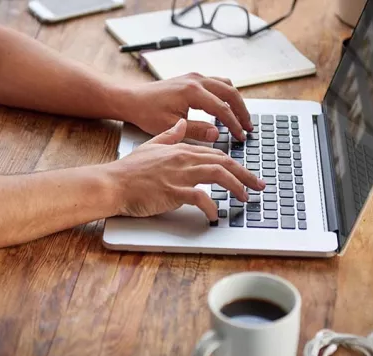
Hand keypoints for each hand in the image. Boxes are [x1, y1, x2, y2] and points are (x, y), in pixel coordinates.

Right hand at [106, 119, 264, 220]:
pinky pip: (200, 198)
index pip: (216, 154)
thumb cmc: (130, 169)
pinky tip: (214, 214)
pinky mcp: (173, 192)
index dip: (235, 164)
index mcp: (181, 149)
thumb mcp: (152, 145)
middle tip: (259, 186)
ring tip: (246, 198)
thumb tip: (182, 124)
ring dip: (236, 187)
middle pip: (223, 163)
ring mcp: (179, 175)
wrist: (113, 182)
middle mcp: (184, 159)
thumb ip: (170, 135)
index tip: (247, 173)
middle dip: (246, 174)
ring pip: (217, 176)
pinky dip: (211, 207)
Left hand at [120, 73, 252, 142]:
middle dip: (242, 111)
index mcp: (192, 91)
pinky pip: (217, 83)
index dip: (234, 124)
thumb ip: (196, 130)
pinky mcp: (191, 79)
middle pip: (230, 93)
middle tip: (249, 128)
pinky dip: (226, 95)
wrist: (132, 99)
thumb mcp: (171, 126)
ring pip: (225, 85)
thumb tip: (217, 135)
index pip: (222, 108)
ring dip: (236, 101)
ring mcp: (194, 77)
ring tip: (242, 118)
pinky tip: (227, 108)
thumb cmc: (147, 113)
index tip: (241, 136)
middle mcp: (196, 80)